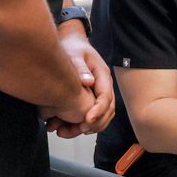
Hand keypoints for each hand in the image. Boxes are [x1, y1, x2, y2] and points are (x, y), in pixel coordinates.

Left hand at [48, 22, 115, 137]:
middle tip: (79, 129)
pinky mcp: (92, 97)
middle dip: (95, 122)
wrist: (72, 44)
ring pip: (102, 115)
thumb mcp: (74, 55)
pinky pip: (94, 114)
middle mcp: (104, 86)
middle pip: (107, 110)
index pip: (106, 96)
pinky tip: (69, 128)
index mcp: (103, 75)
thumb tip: (88, 82)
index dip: (98, 110)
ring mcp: (99, 92)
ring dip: (89, 126)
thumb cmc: (73, 48)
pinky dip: (84, 124)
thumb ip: (80, 68)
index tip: (87, 119)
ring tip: (69, 131)